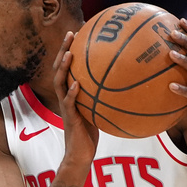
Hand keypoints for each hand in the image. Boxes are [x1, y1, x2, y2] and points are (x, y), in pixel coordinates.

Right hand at [53, 31, 98, 167]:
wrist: (80, 155)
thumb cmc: (91, 135)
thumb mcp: (99, 110)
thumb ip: (104, 96)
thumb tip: (126, 83)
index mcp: (71, 93)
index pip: (69, 66)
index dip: (71, 48)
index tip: (80, 31)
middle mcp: (65, 96)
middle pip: (60, 68)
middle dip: (64, 49)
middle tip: (71, 33)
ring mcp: (65, 107)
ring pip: (60, 82)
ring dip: (63, 67)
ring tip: (69, 54)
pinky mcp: (70, 119)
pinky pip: (69, 104)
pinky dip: (71, 93)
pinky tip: (76, 84)